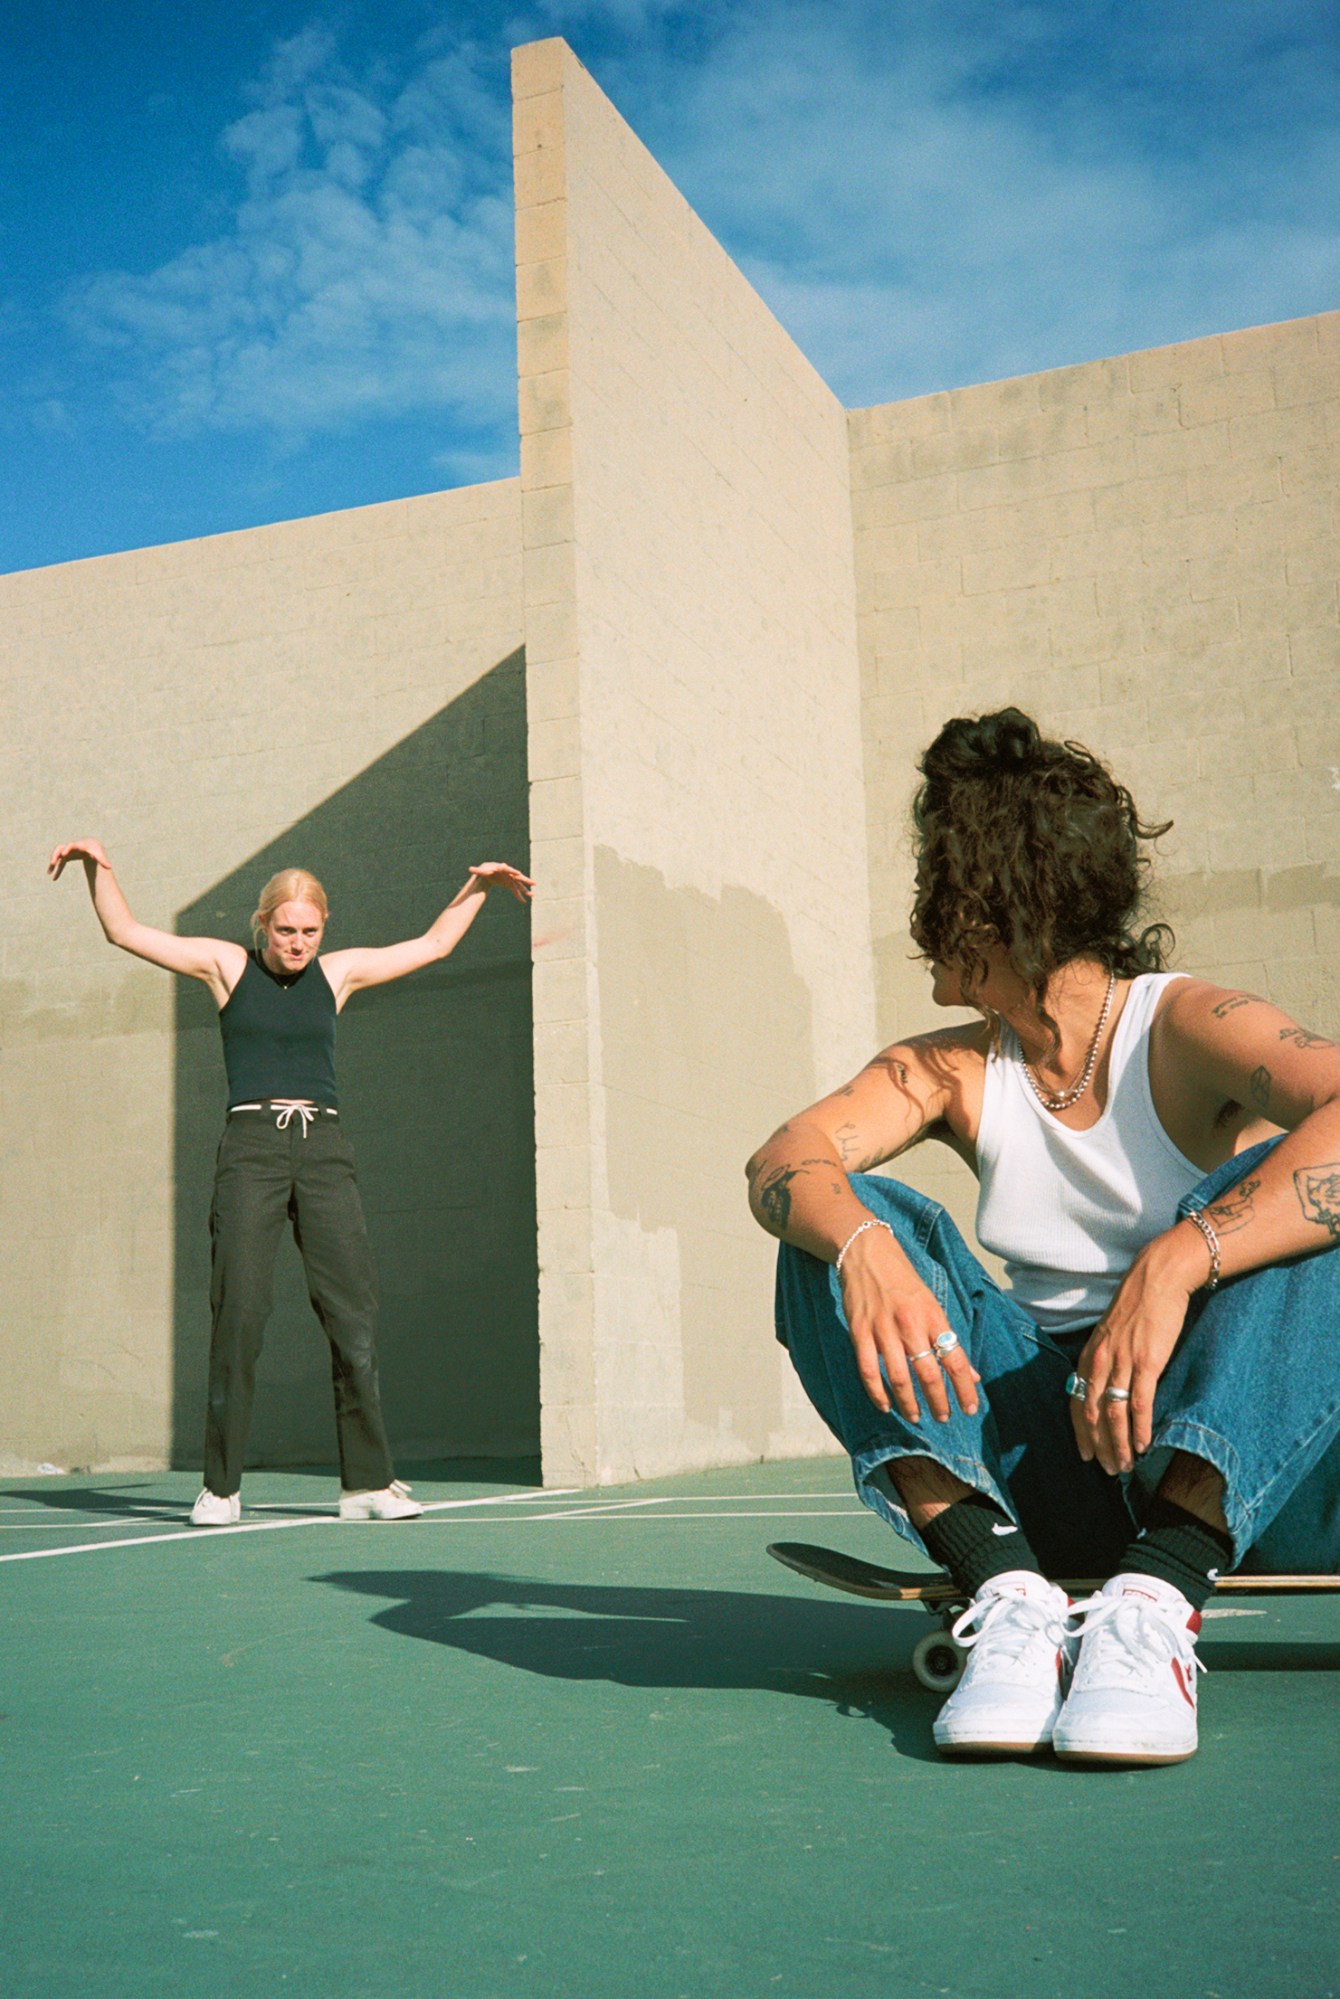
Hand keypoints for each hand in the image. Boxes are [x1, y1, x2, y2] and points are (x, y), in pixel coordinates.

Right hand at [48, 838, 109, 879]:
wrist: (91, 846)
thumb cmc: (95, 849)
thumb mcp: (99, 854)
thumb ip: (103, 860)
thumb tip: (109, 867)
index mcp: (78, 845)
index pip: (71, 845)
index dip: (67, 849)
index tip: (63, 854)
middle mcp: (70, 847)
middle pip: (59, 849)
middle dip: (55, 855)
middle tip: (53, 863)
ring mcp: (67, 852)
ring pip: (57, 856)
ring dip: (53, 864)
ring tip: (49, 872)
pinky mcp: (66, 858)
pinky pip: (60, 864)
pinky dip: (57, 870)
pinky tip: (54, 879)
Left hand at [468, 862, 534, 903]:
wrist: (489, 872)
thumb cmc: (485, 870)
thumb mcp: (481, 871)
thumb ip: (477, 870)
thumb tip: (469, 869)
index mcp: (503, 869)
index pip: (509, 869)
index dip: (514, 871)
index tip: (519, 873)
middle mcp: (509, 874)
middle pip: (518, 877)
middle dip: (526, 880)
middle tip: (533, 883)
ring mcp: (511, 880)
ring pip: (519, 885)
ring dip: (525, 890)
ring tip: (532, 896)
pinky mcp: (510, 885)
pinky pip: (516, 891)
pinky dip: (519, 896)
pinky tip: (523, 902)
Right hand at [838, 1226, 979, 1422]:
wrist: (866, 1252)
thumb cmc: (903, 1280)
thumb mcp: (932, 1304)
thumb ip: (948, 1339)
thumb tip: (972, 1374)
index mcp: (933, 1315)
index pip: (954, 1358)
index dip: (964, 1387)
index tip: (971, 1409)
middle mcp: (910, 1323)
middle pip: (928, 1372)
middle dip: (938, 1401)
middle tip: (943, 1418)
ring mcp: (883, 1328)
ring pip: (899, 1376)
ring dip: (909, 1403)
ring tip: (916, 1417)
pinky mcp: (860, 1331)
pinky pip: (868, 1370)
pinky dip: (877, 1393)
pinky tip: (885, 1405)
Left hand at [1071, 1230, 1201, 1473]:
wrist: (1158, 1279)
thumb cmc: (1138, 1305)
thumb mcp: (1111, 1333)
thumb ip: (1106, 1359)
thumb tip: (1109, 1385)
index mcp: (1090, 1355)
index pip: (1076, 1401)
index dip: (1080, 1431)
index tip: (1085, 1454)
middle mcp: (1100, 1361)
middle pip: (1092, 1413)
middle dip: (1098, 1446)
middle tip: (1107, 1470)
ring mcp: (1122, 1362)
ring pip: (1114, 1413)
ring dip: (1119, 1444)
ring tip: (1125, 1466)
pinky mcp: (1147, 1362)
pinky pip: (1140, 1402)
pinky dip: (1140, 1428)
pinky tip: (1144, 1446)